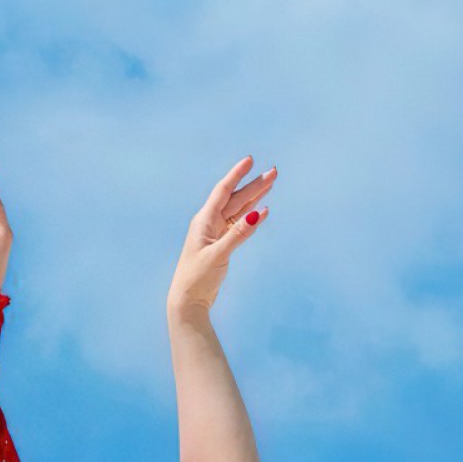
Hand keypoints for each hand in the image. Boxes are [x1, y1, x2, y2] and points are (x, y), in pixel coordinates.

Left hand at [167, 156, 274, 318]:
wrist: (188, 301)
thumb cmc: (197, 278)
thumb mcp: (218, 255)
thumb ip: (238, 235)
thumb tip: (257, 215)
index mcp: (204, 221)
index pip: (223, 191)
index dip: (237, 175)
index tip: (250, 160)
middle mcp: (209, 223)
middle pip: (235, 199)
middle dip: (254, 185)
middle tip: (273, 172)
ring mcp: (216, 233)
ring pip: (238, 210)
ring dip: (254, 197)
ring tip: (270, 183)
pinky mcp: (221, 245)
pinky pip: (239, 225)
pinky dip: (250, 217)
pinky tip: (262, 210)